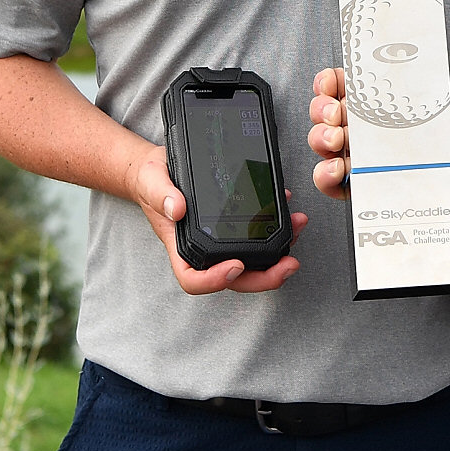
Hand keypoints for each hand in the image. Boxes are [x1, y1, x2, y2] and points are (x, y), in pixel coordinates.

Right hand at [128, 143, 304, 293]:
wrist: (162, 169)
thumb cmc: (153, 181)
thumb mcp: (151, 180)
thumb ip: (161, 194)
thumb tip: (177, 208)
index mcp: (181, 248)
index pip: (195, 279)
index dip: (216, 281)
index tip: (236, 266)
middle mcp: (204, 250)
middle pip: (235, 278)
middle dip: (265, 276)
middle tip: (290, 264)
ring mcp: (221, 239)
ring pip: (253, 258)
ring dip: (279, 249)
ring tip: (298, 227)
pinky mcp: (235, 224)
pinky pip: (258, 233)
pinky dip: (277, 225)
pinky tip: (288, 208)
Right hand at [308, 68, 449, 217]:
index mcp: (383, 108)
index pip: (348, 85)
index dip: (332, 79)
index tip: (333, 81)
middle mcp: (363, 131)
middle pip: (325, 110)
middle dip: (322, 107)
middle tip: (336, 113)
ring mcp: (356, 157)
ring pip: (321, 141)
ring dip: (320, 137)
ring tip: (337, 140)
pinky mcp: (355, 186)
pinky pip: (329, 180)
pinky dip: (325, 174)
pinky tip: (337, 169)